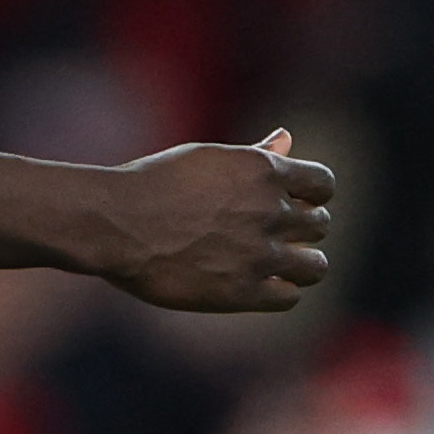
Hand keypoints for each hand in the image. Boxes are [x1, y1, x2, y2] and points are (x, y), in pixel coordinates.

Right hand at [89, 129, 332, 311]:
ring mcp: (259, 253)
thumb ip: (253, 154)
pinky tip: (256, 283)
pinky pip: (290, 296)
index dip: (311, 195)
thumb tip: (287, 137)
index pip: (323, 185)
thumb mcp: (204, 159)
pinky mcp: (243, 290)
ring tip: (272, 264)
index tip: (293, 203)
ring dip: (299, 264)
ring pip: (315, 267)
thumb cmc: (150, 183)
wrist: (111, 223)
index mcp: (261, 171)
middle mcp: (269, 210)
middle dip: (300, 229)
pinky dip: (279, 290)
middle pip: (319, 225)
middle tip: (270, 234)